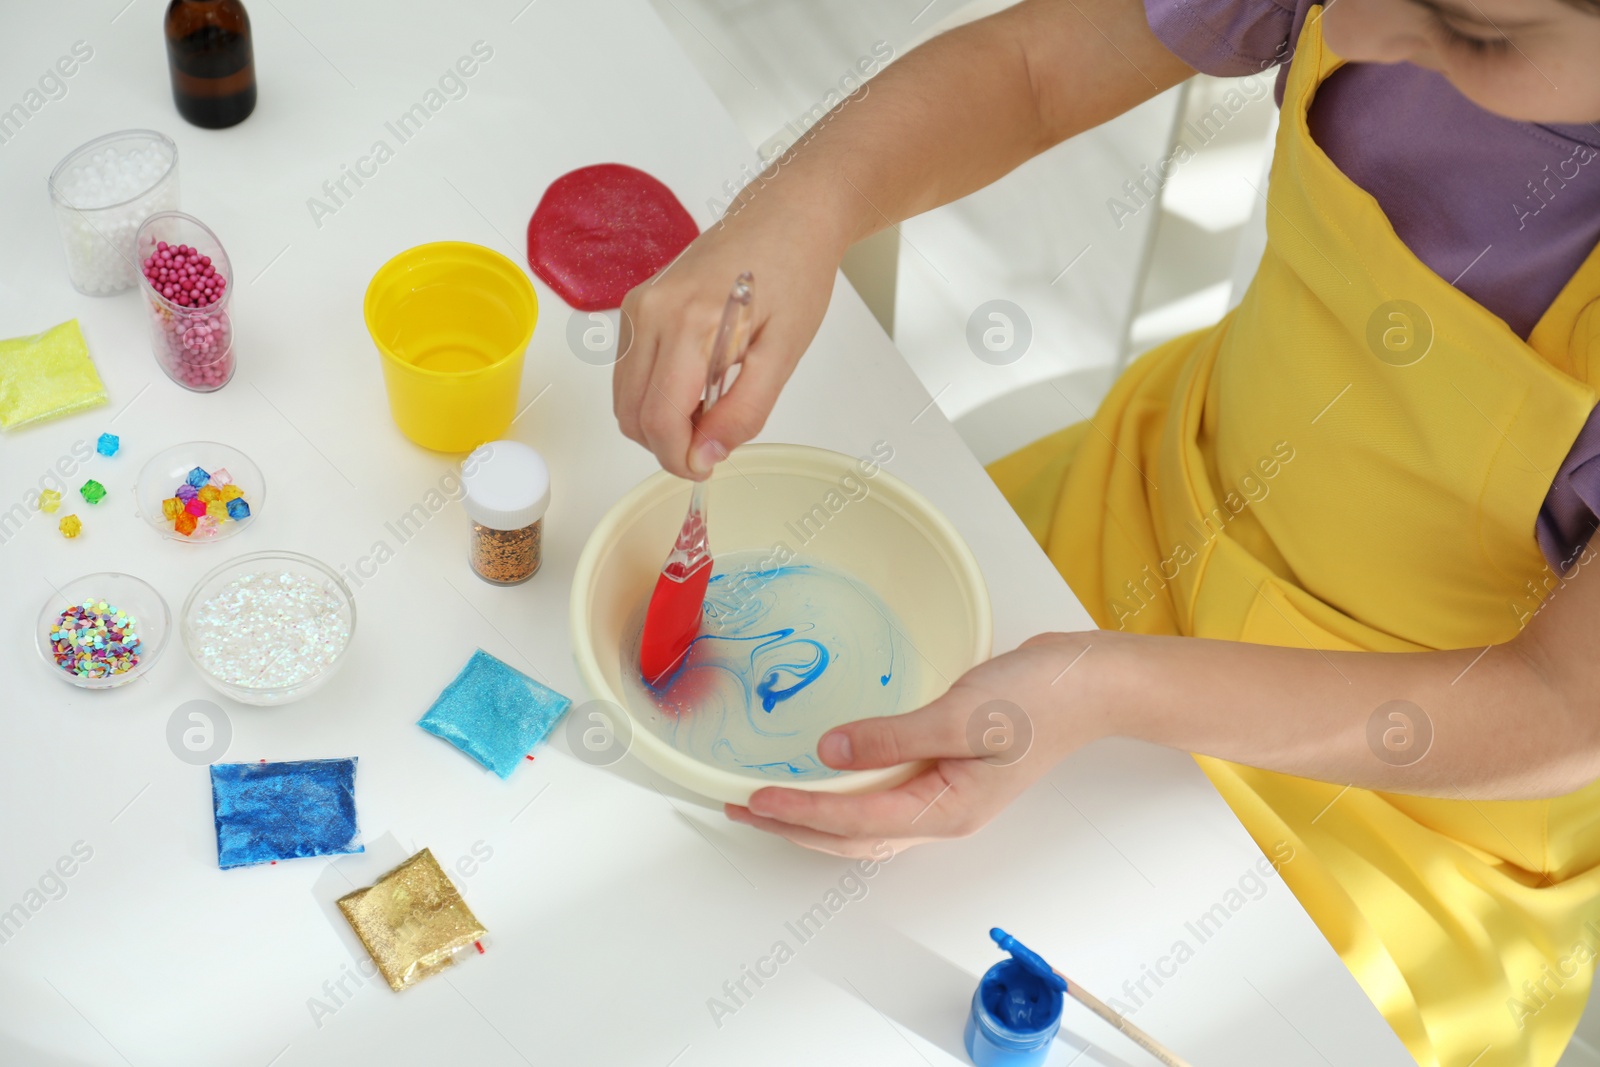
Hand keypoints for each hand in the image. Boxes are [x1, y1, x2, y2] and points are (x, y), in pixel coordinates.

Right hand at [614, 203, 843, 478]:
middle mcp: (649, 313)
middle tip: (716, 439)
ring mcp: (636, 308)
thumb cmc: (793, 275)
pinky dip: (655, 396)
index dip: (680, 459)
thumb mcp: (783, 353)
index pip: (659, 420)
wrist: (785, 219)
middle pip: (632, 416)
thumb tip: (706, 456)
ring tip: (711, 407)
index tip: (709, 467)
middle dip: (669, 444)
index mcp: (688, 323)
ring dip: (659, 423)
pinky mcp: (635, 307)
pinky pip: (630, 374)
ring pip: (624, 400)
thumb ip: (744, 410)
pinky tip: (696, 384)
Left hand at [726, 635, 1103, 856]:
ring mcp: (947, 797)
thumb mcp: (962, 714)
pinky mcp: (950, 774)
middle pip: (852, 836)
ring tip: (769, 803)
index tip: (753, 799)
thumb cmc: (1039, 699)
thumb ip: (893, 737)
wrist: (1090, 685)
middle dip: (793, 827)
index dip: (798, 812)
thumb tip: (829, 754)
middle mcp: (943, 814)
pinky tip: (828, 783)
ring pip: (866, 824)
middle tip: (740, 808)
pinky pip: (884, 800)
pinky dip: (846, 800)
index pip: (853, 819)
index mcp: (946, 809)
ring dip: (814, 818)